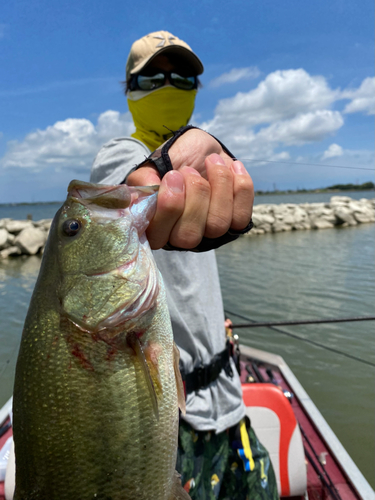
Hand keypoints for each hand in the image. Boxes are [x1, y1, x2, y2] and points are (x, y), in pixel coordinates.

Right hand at [127, 129, 253, 249]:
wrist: (202, 147)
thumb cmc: (173, 160)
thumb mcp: (151, 167)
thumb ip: (142, 182)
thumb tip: (141, 198)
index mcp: (157, 228)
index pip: (159, 238)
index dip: (167, 209)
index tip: (172, 176)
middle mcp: (182, 236)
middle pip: (189, 236)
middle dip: (193, 197)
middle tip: (188, 170)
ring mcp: (210, 232)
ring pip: (217, 225)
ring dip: (217, 185)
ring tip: (210, 162)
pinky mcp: (235, 222)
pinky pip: (241, 216)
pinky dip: (240, 186)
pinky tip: (232, 166)